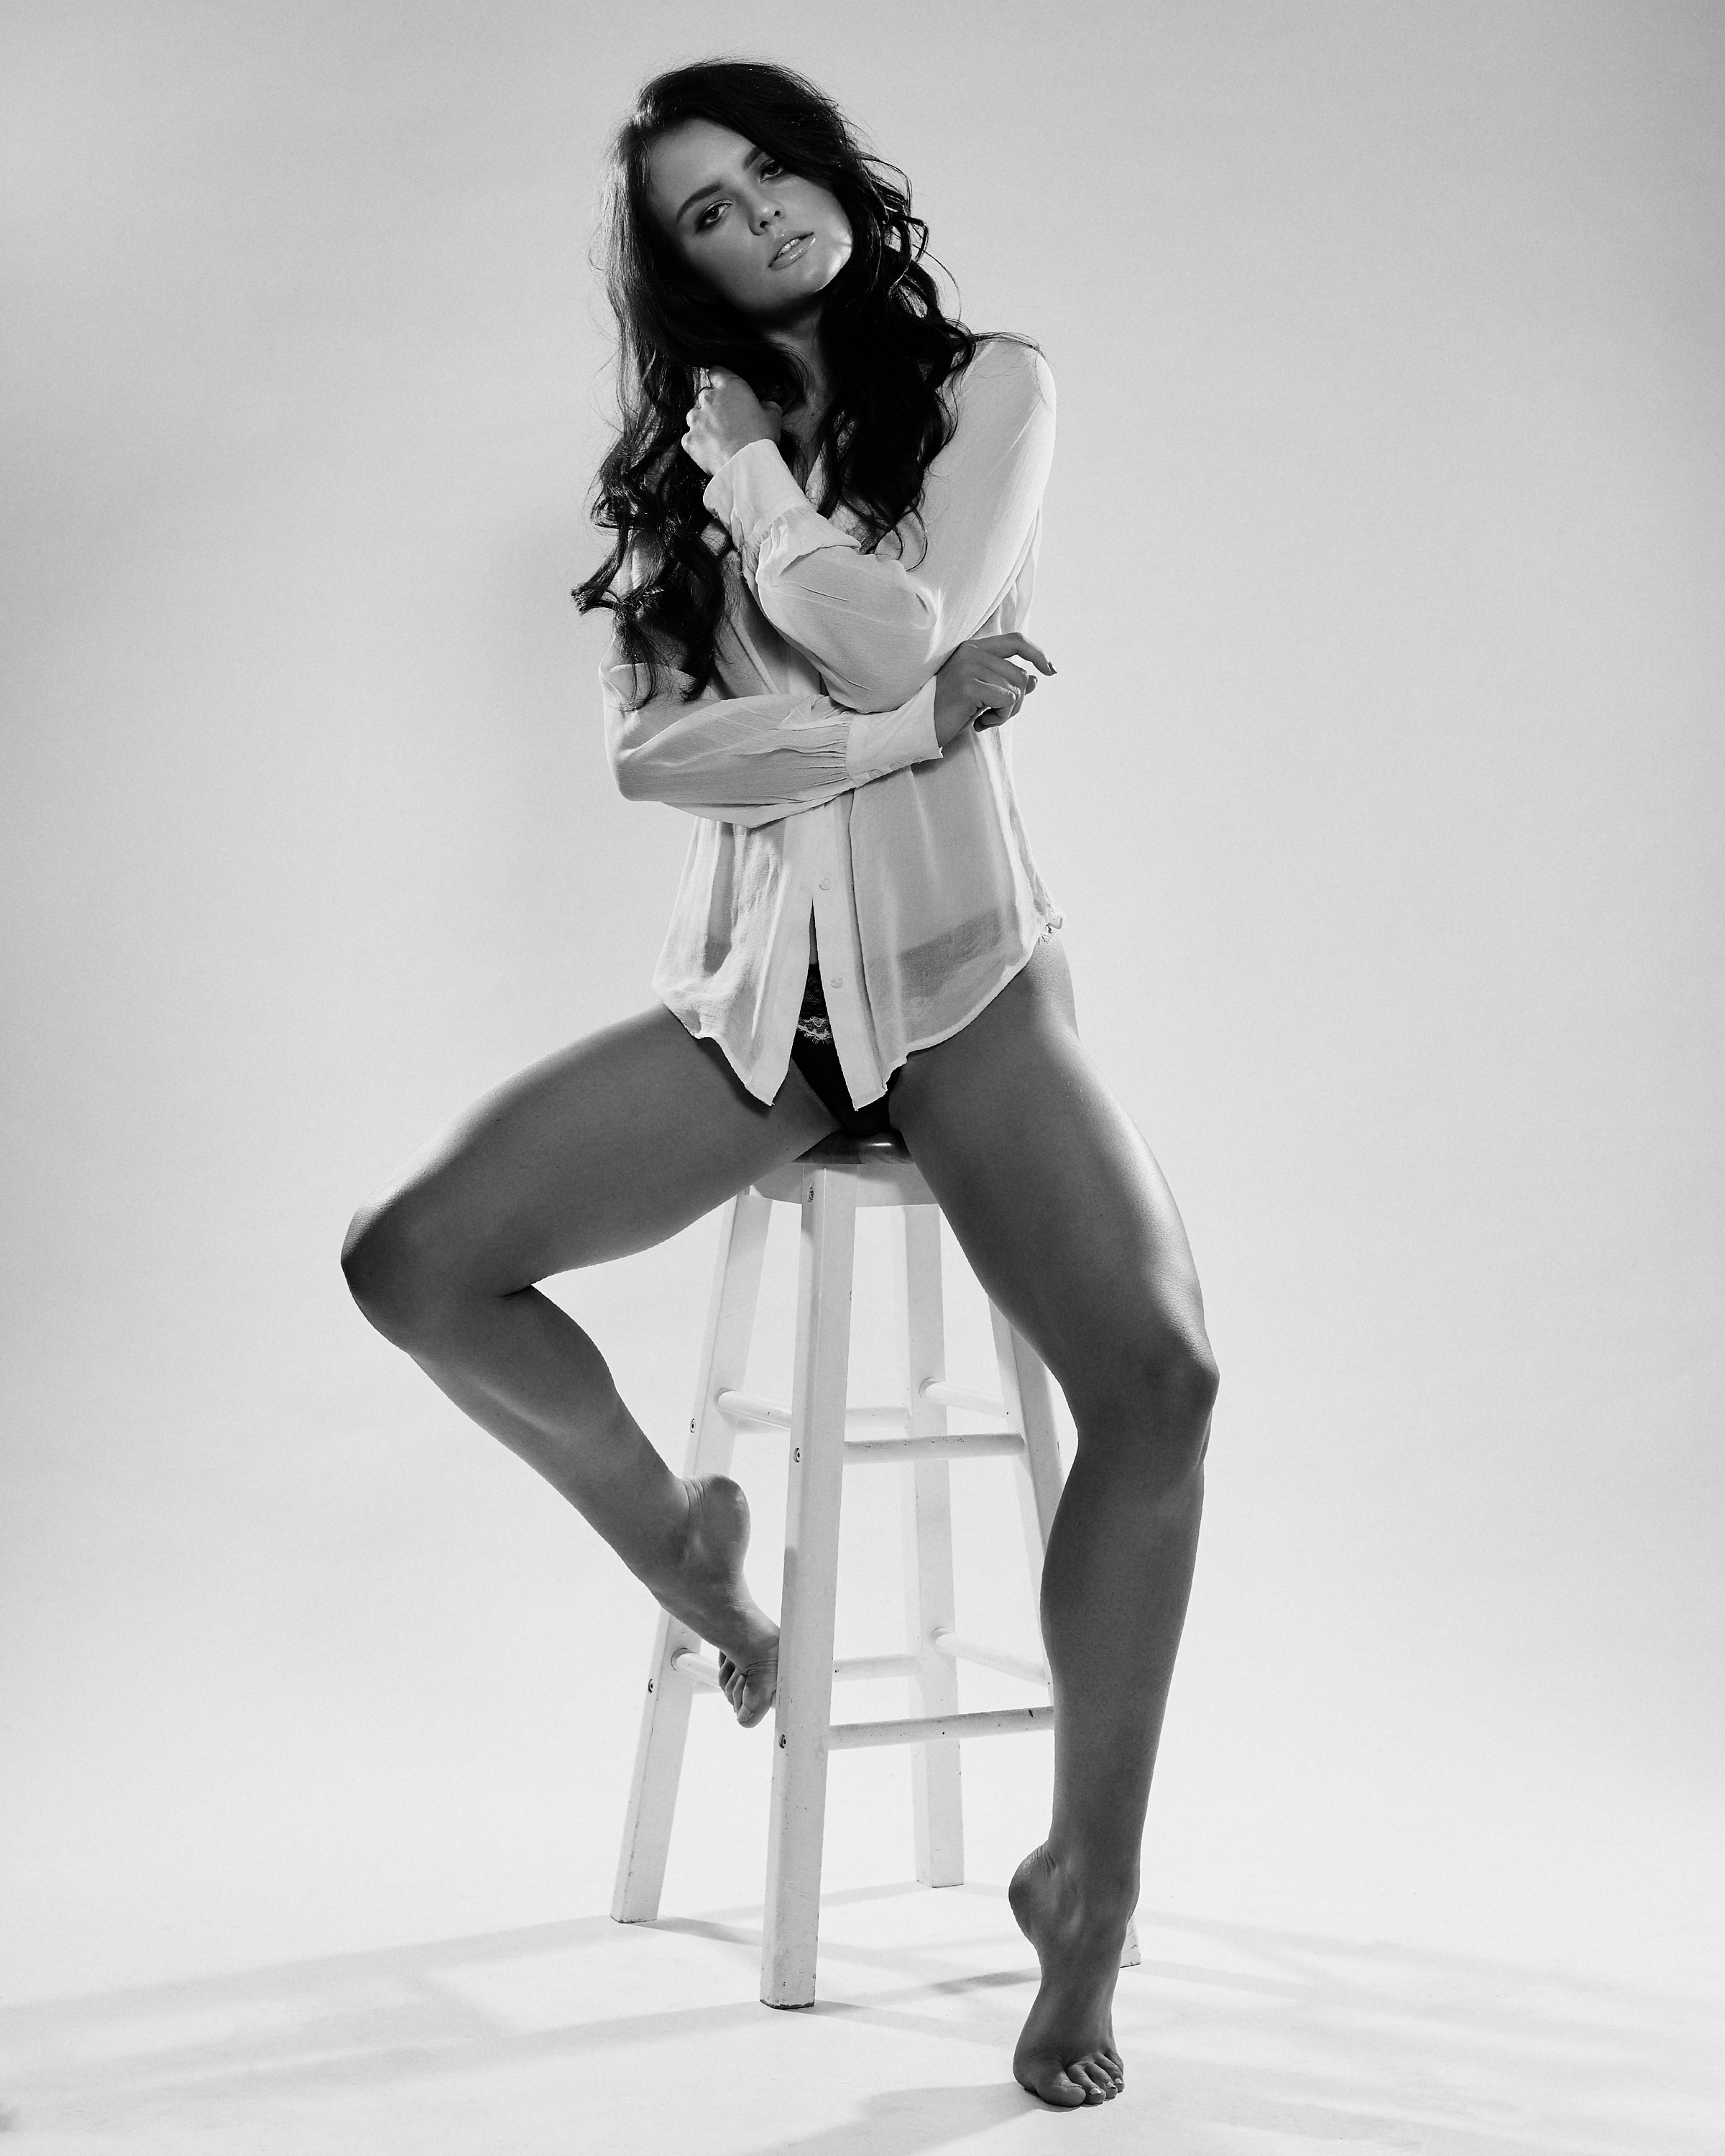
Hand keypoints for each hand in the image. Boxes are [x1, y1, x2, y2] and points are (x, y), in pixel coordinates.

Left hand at [681, 367, 783, 477]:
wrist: (746, 464)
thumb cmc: (761, 438)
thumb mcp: (773, 416)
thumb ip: (766, 405)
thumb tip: (765, 406)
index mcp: (730, 387)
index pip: (717, 371)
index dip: (720, 380)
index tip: (725, 390)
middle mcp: (709, 398)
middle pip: (705, 395)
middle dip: (713, 405)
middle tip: (726, 421)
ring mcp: (696, 419)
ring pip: (694, 416)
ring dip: (703, 423)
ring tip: (717, 438)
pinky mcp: (689, 439)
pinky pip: (690, 438)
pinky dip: (698, 443)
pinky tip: (711, 451)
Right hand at [931, 633, 1055, 748]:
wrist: (918, 727)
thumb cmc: (949, 711)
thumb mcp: (982, 695)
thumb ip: (1006, 682)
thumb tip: (1036, 680)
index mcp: (973, 648)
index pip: (1016, 640)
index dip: (1038, 653)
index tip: (1051, 670)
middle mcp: (971, 652)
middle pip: (1021, 673)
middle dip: (1018, 701)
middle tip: (996, 715)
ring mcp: (969, 667)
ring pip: (1017, 689)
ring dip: (1007, 712)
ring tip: (983, 718)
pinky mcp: (969, 686)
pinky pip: (1007, 701)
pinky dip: (1000, 718)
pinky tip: (980, 723)